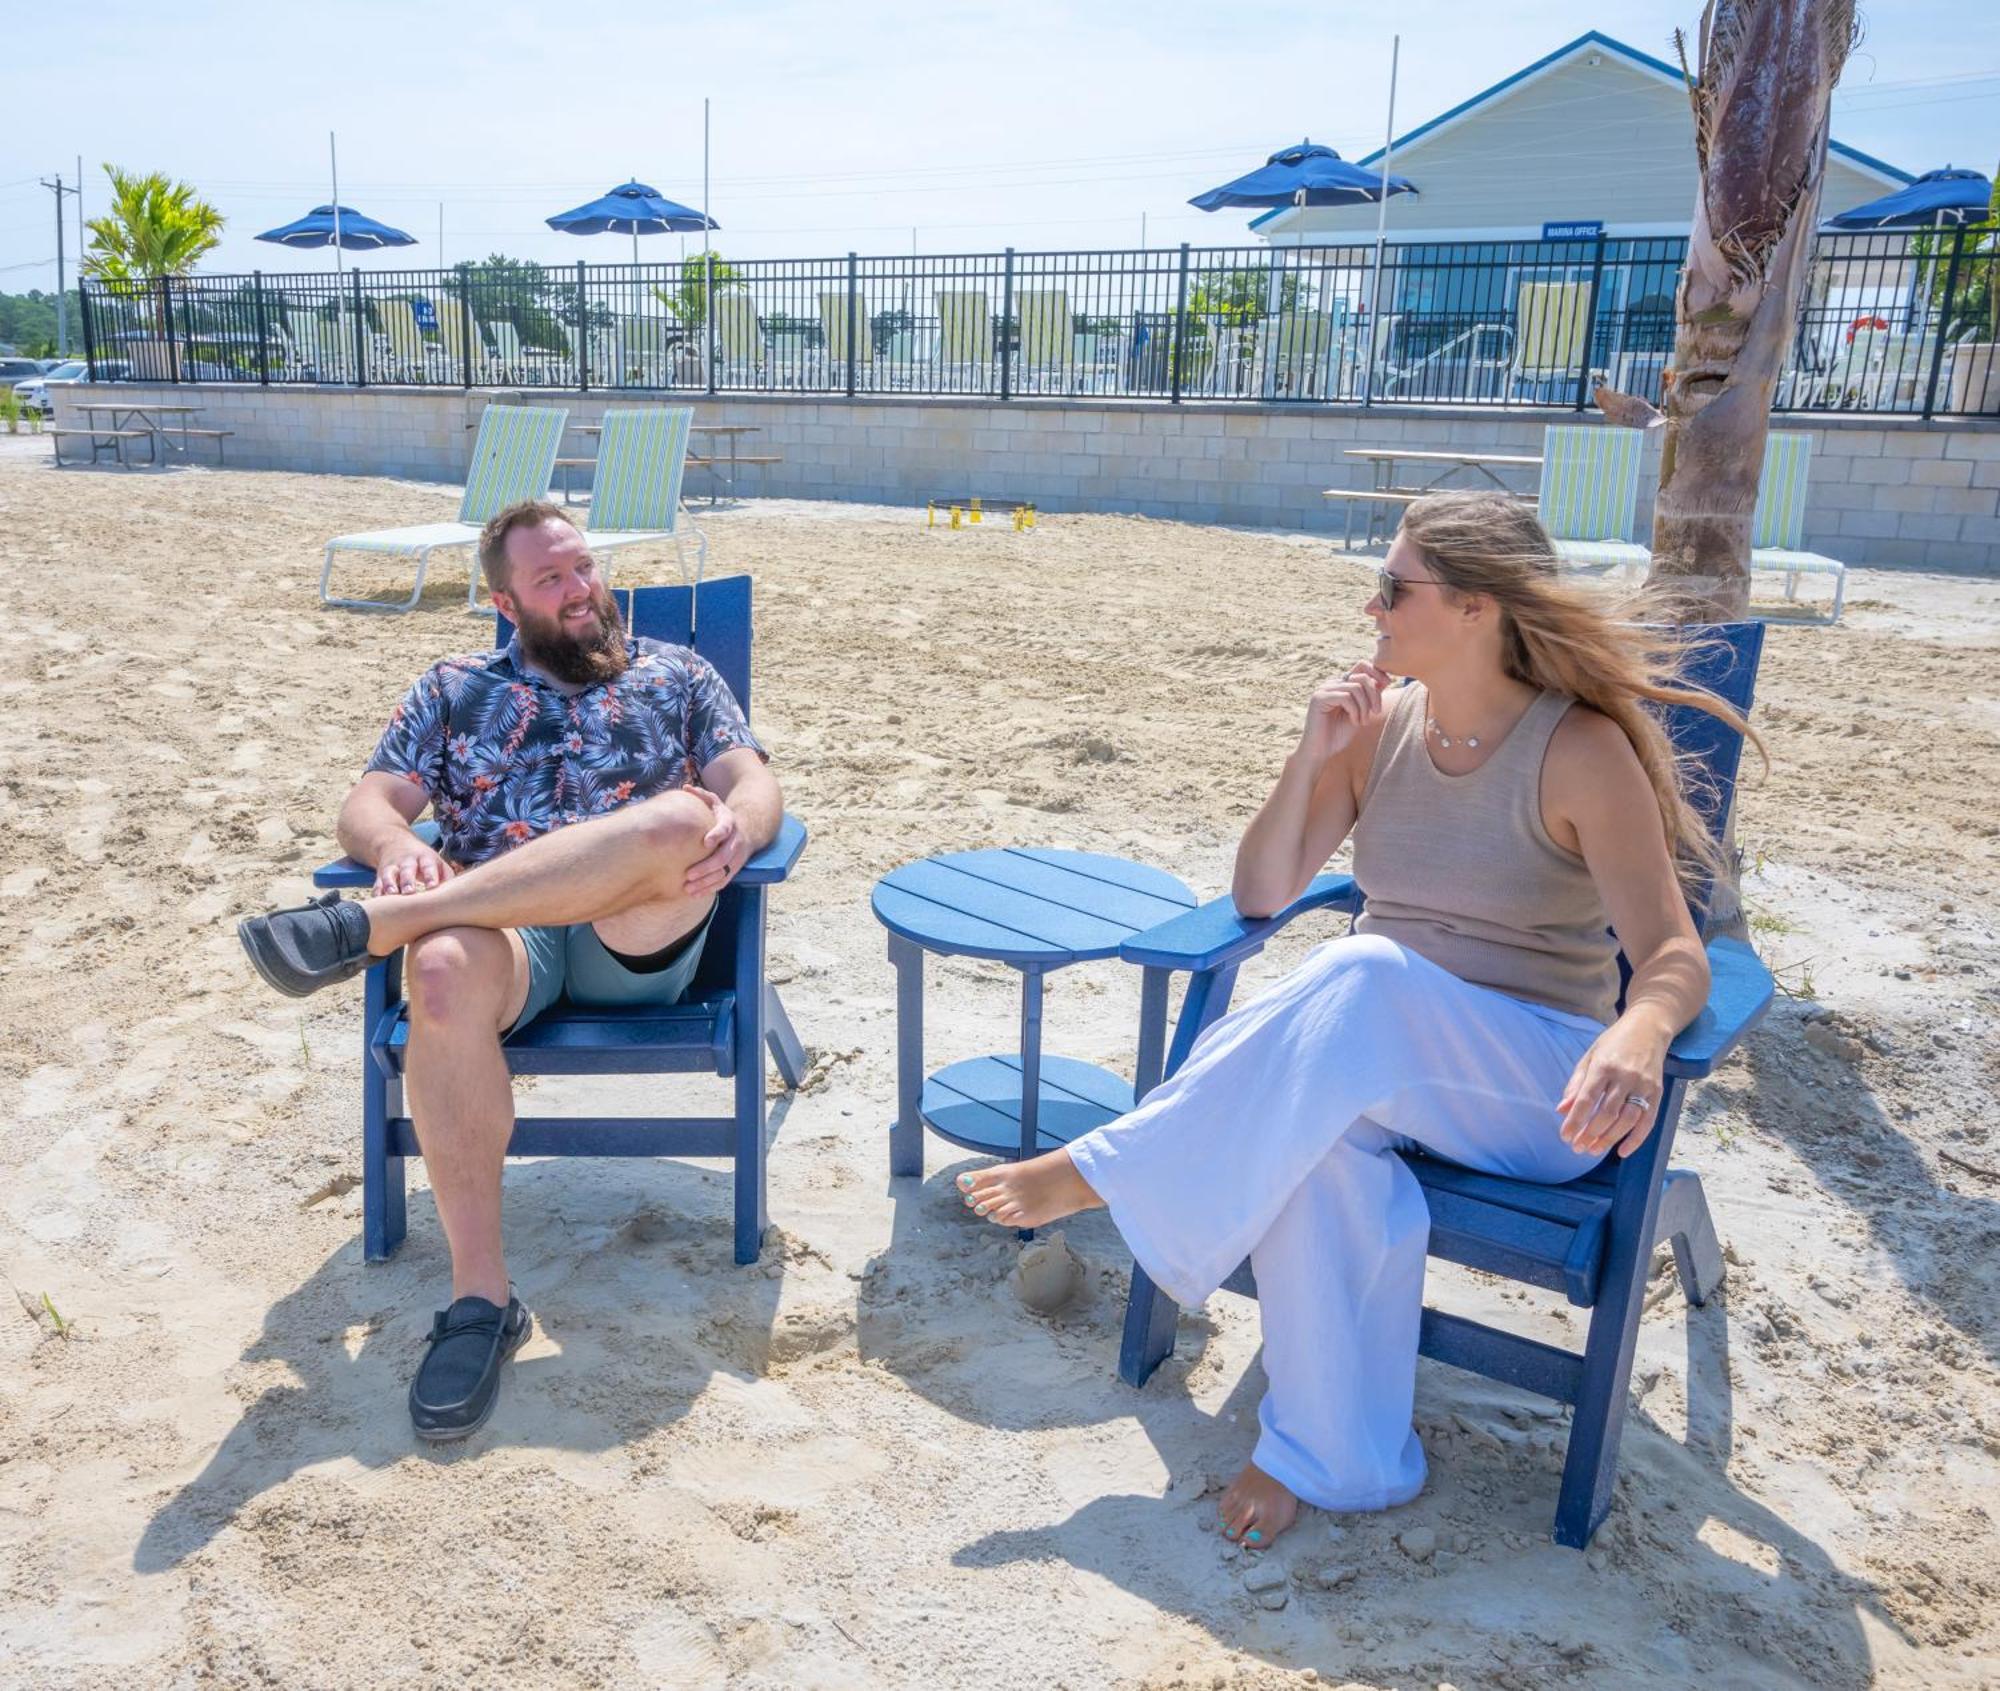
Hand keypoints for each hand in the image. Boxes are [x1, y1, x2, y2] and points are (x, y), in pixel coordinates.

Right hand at [373, 838, 455, 896]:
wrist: (395, 843)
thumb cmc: (425, 861)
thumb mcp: (438, 863)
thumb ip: (447, 877)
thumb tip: (458, 896)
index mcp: (425, 858)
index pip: (429, 866)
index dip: (430, 876)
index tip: (432, 887)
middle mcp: (407, 862)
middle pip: (407, 870)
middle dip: (408, 881)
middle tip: (410, 892)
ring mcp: (392, 867)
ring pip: (389, 876)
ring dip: (389, 885)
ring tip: (391, 894)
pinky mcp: (380, 875)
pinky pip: (377, 884)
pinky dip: (377, 893)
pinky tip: (376, 903)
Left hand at [683, 785, 746, 896]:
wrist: (749, 830)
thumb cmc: (723, 816)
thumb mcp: (717, 803)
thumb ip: (702, 795)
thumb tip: (685, 787)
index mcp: (730, 823)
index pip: (725, 829)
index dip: (717, 835)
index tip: (705, 842)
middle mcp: (735, 841)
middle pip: (723, 856)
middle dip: (706, 867)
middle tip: (688, 874)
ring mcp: (736, 857)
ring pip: (723, 872)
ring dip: (706, 882)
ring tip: (688, 888)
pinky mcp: (735, 868)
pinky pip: (724, 881)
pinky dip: (710, 888)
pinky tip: (695, 894)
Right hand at [1299, 661, 1389, 764]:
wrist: (1320, 752)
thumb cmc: (1339, 735)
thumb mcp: (1361, 713)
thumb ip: (1369, 696)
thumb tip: (1385, 679)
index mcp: (1341, 684)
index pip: (1361, 665)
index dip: (1377, 672)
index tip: (1388, 684)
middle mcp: (1332, 683)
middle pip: (1361, 676)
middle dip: (1374, 694)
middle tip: (1376, 712)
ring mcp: (1324, 689)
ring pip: (1356, 687)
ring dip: (1364, 707)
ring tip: (1363, 721)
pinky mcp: (1319, 698)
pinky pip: (1346, 697)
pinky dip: (1355, 711)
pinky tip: (1354, 722)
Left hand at [1558, 1020, 1668, 1158]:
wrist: (1649, 1028)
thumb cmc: (1614, 1043)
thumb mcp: (1590, 1056)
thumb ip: (1576, 1084)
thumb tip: (1561, 1110)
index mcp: (1603, 1066)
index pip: (1587, 1099)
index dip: (1575, 1120)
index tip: (1565, 1137)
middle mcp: (1625, 1076)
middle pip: (1607, 1113)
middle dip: (1590, 1134)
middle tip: (1578, 1148)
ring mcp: (1644, 1085)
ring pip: (1627, 1120)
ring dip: (1609, 1139)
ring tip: (1594, 1150)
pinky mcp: (1658, 1092)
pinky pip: (1648, 1121)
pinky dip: (1636, 1139)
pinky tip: (1622, 1151)